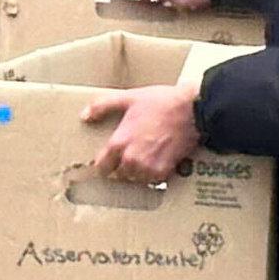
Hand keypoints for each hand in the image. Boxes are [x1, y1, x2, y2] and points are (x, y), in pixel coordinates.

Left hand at [83, 81, 202, 183]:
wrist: (193, 111)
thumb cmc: (163, 103)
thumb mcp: (129, 98)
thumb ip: (103, 106)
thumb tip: (85, 115)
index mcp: (118, 144)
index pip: (101, 167)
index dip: (104, 164)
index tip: (108, 161)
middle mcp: (130, 160)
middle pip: (119, 175)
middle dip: (123, 167)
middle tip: (134, 155)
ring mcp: (147, 169)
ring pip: (136, 179)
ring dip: (139, 172)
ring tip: (148, 157)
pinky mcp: (164, 173)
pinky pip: (153, 181)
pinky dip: (155, 174)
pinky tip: (160, 160)